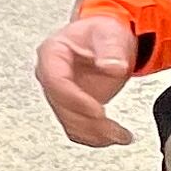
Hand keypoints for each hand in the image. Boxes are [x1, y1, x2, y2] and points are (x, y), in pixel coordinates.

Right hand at [36, 12, 140, 147]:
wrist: (107, 41)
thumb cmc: (102, 33)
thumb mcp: (109, 33)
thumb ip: (111, 49)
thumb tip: (112, 65)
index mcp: (52, 54)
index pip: (55, 81)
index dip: (75, 99)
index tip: (97, 111)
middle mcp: (51, 76)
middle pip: (62, 107)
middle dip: (89, 122)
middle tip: (114, 128)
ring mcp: (60, 94)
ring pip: (69, 123)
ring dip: (94, 134)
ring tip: (120, 135)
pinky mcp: (71, 108)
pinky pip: (77, 129)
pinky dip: (95, 137)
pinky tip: (114, 136)